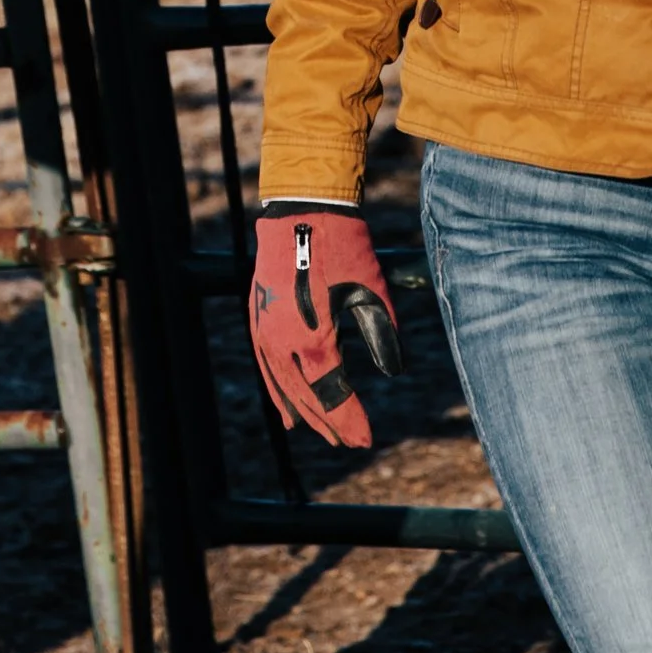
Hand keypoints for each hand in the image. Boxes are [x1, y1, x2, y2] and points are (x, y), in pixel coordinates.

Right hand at [248, 199, 403, 449]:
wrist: (302, 209)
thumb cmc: (343, 248)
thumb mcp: (372, 291)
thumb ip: (382, 336)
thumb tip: (393, 371)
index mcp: (314, 338)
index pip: (333, 394)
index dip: (350, 419)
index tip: (368, 439)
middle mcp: (283, 341)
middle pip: (307, 396)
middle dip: (330, 422)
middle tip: (351, 443)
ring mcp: (265, 330)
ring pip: (283, 385)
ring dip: (303, 411)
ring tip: (320, 433)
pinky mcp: (258, 318)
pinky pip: (266, 365)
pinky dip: (278, 390)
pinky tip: (287, 408)